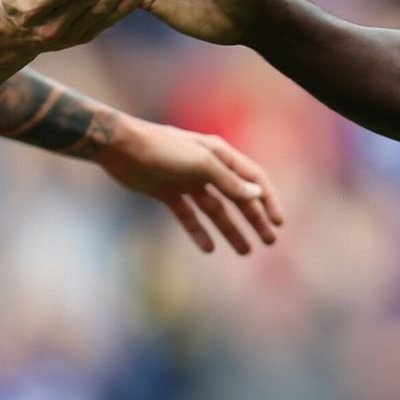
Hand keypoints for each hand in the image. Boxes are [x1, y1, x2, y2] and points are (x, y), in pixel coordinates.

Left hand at [100, 116, 285, 254]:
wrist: (120, 148)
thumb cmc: (163, 150)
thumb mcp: (201, 164)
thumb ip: (229, 181)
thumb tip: (256, 194)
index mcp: (220, 155)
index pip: (253, 179)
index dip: (268, 200)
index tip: (279, 222)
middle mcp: (206, 168)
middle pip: (238, 197)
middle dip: (255, 220)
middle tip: (269, 242)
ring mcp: (187, 181)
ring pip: (215, 210)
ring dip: (231, 229)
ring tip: (245, 251)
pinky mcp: (168, 193)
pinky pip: (188, 216)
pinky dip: (198, 231)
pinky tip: (208, 248)